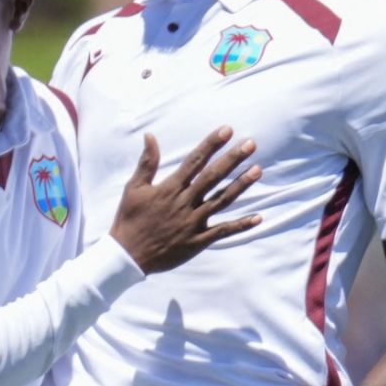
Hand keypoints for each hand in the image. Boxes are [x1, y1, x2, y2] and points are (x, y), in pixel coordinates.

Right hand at [110, 129, 260, 273]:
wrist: (127, 255)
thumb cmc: (129, 220)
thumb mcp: (134, 188)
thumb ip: (147, 162)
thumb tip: (150, 136)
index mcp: (170, 188)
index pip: (195, 161)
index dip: (212, 144)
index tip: (228, 130)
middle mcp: (185, 203)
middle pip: (213, 177)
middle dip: (232, 159)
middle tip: (251, 144)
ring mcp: (193, 222)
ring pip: (222, 200)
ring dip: (241, 185)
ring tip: (258, 170)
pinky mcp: (197, 241)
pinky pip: (222, 232)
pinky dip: (240, 225)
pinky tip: (258, 218)